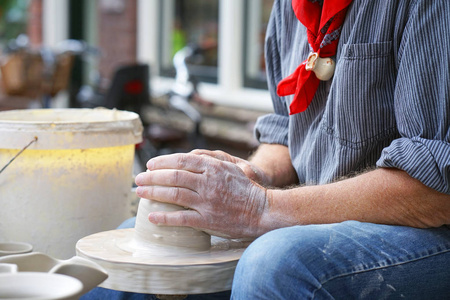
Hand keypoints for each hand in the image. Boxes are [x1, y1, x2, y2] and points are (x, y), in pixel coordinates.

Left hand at [135, 152, 267, 237]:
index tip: (150, 165)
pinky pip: (181, 218)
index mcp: (213, 167)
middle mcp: (208, 182)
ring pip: (173, 195)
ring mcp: (206, 202)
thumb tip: (190, 155)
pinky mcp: (207, 220)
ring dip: (153, 193)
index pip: (182, 160)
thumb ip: (211, 160)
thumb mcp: (232, 166)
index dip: (163, 161)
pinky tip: (152, 217)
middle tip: (138, 179)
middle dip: (152, 177)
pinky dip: (164, 218)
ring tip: (140, 194)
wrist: (261, 211)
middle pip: (173, 176)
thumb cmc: (247, 188)